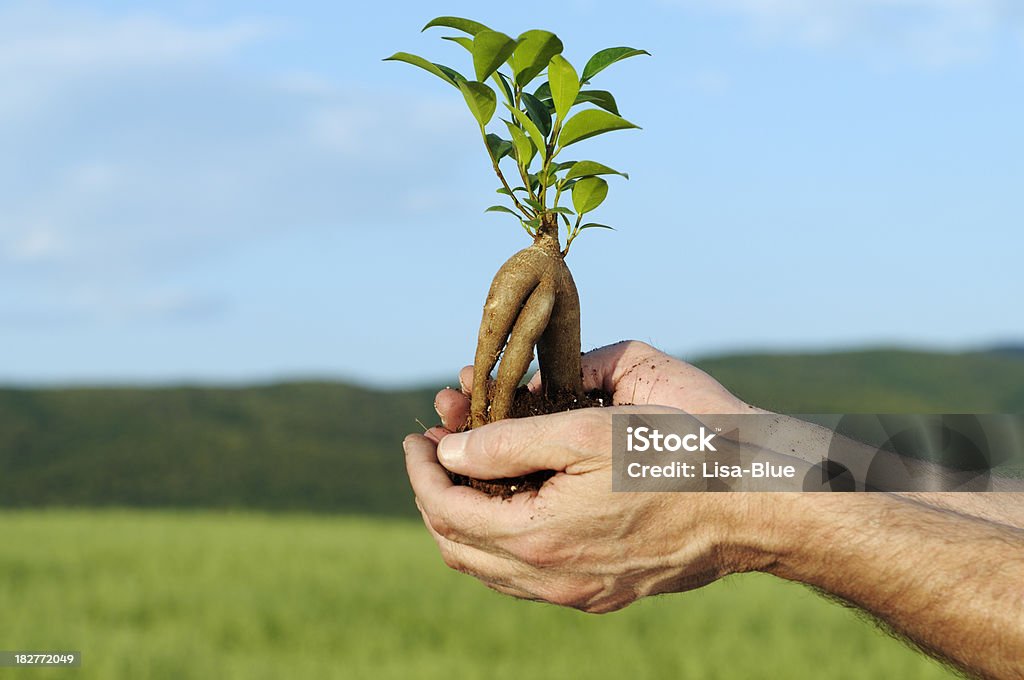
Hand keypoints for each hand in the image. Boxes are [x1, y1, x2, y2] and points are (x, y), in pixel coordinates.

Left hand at [404, 341, 774, 612]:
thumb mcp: (581, 430)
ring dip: (465, 519)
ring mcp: (576, 592)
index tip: (418, 435)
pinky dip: (500, 540)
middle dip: (434, 494)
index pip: (444, 509)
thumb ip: (505, 443)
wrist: (745, 505)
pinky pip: (524, 577)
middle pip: (457, 545)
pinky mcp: (599, 593)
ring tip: (467, 474)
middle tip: (436, 451)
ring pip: (488, 568)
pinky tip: (513, 505)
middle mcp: (550, 577)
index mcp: (537, 536)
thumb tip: (448, 452)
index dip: (420, 469)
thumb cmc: (668, 455)